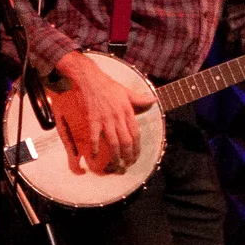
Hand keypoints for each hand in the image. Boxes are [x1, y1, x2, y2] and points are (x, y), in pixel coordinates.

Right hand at [49, 50, 156, 175]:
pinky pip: (94, 137)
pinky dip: (95, 148)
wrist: (90, 79)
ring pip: (113, 142)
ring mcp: (105, 119)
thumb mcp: (127, 91)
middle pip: (126, 141)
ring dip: (115, 156)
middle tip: (127, 165)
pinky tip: (94, 156)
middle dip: (128, 156)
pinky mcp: (93, 119)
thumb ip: (140, 98)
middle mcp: (118, 117)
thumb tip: (154, 100)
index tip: (136, 156)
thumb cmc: (108, 85)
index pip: (136, 134)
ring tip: (116, 166)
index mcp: (127, 111)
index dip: (137, 148)